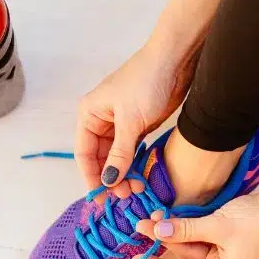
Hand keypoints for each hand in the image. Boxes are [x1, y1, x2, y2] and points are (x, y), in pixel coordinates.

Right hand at [75, 45, 195, 199]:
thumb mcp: (131, 121)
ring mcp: (121, 124)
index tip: (100, 197)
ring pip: (117, 157)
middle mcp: (101, 120)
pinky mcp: (139, 126)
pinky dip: (134, 165)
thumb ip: (120, 153)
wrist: (175, 61)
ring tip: (136, 189)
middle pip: (100, 158)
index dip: (90, 177)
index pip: (84, 153)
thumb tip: (108, 180)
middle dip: (110, 178)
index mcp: (90, 114)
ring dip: (123, 174)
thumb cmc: (146, 82)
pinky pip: (131, 152)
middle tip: (124, 195)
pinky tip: (140, 178)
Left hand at [132, 189, 258, 258]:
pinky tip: (172, 214)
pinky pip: (199, 232)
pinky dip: (187, 224)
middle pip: (184, 256)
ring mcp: (224, 252)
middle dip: (165, 240)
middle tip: (144, 223)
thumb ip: (184, 229)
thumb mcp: (217, 226)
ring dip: (174, 229)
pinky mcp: (225, 236)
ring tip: (156, 215)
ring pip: (190, 242)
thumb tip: (157, 231)